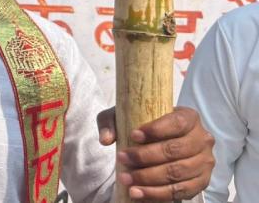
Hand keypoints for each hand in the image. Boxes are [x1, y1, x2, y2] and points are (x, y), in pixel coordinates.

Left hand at [96, 106, 214, 200]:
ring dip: (148, 178)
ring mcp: (205, 162)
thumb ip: (110, 122)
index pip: (177, 123)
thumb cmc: (141, 127)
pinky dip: (157, 194)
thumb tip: (106, 140)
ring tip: (125, 178)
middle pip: (175, 150)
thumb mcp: (123, 117)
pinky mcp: (202, 182)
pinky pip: (181, 191)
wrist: (156, 145)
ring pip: (177, 172)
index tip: (133, 136)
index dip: (156, 130)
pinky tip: (137, 192)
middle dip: (145, 157)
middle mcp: (202, 139)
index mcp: (189, 117)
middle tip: (122, 158)